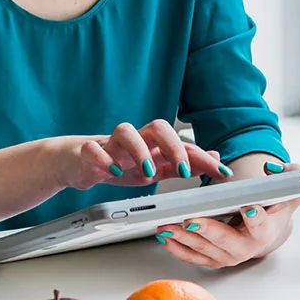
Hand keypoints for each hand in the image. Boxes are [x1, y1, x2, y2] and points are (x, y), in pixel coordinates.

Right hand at [56, 119, 232, 190]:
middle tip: (182, 172)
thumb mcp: (156, 168)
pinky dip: (104, 159)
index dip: (203, 157)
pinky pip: (94, 149)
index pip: (183, 144)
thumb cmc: (120, 163)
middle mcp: (135, 140)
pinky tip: (113, 172)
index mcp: (153, 145)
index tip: (221, 172)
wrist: (78, 161)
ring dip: (139, 151)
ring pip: (125, 131)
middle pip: (158, 127)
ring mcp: (111, 144)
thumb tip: (214, 158)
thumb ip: (184, 164)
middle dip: (174, 148)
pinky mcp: (88, 151)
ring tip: (147, 172)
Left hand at [154, 161, 299, 267]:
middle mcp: (246, 248)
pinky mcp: (213, 259)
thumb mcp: (288, 191)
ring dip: (184, 238)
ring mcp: (228, 256)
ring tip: (167, 225)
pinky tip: (165, 237)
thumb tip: (280, 170)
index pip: (261, 226)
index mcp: (266, 231)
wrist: (268, 231)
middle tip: (191, 220)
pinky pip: (193, 257)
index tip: (248, 207)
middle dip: (207, 231)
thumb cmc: (274, 209)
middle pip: (225, 241)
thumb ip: (291, 178)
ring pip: (204, 249)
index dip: (255, 218)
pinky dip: (178, 248)